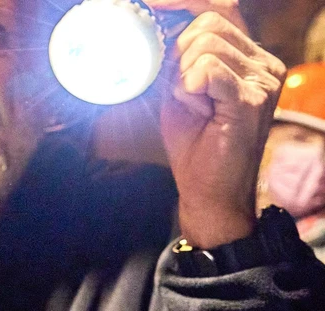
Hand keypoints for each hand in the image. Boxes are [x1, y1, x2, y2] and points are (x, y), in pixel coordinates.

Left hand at [147, 0, 286, 247]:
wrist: (207, 189)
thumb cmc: (193, 141)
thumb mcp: (178, 89)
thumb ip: (175, 57)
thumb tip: (154, 24)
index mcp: (249, 57)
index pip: (222, 7)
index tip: (149, 2)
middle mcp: (264, 63)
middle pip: (209, 23)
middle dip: (178, 53)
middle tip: (178, 89)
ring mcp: (264, 80)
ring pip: (206, 45)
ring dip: (182, 75)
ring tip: (192, 104)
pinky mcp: (254, 99)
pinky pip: (208, 69)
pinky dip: (189, 86)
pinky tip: (197, 108)